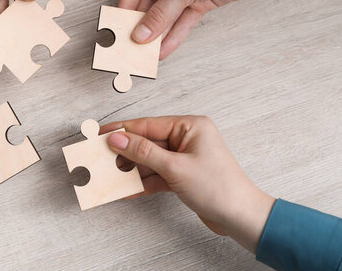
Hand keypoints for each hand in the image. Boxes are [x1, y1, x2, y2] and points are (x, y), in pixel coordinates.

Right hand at [102, 116, 274, 252]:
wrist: (241, 217)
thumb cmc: (219, 188)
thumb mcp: (175, 167)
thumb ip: (143, 152)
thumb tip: (118, 139)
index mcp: (190, 126)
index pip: (148, 125)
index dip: (123, 130)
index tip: (101, 134)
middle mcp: (187, 138)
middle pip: (147, 142)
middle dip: (125, 153)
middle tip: (101, 157)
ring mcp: (184, 158)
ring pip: (149, 160)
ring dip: (132, 170)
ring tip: (110, 176)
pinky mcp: (182, 175)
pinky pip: (156, 175)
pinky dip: (143, 183)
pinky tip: (126, 190)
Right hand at [119, 0, 302, 58]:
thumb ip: (161, 13)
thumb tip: (141, 33)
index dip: (126, 6)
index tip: (118, 26)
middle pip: (149, 3)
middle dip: (142, 24)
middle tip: (131, 44)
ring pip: (166, 15)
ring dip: (157, 33)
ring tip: (146, 53)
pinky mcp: (200, 1)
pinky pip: (182, 21)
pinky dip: (174, 35)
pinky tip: (164, 49)